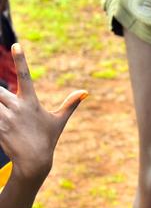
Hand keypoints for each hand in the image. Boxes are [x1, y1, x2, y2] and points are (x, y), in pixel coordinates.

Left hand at [0, 44, 86, 183]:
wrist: (34, 162)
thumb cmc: (47, 139)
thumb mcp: (59, 120)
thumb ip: (70, 104)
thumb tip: (85, 92)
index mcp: (31, 102)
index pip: (25, 76)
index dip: (21, 60)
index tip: (16, 45)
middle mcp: (17, 108)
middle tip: (4, 101)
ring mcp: (6, 118)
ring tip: (5, 113)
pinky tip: (1, 120)